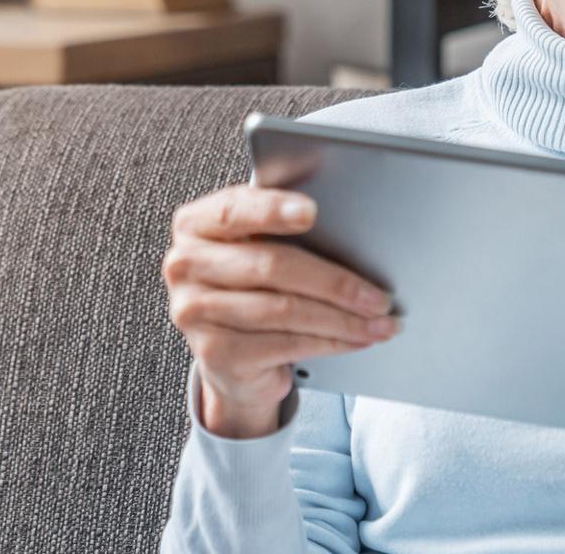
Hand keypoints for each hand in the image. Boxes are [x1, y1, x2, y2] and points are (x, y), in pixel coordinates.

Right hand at [162, 183, 397, 438]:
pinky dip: (331, 342)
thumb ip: (281, 229)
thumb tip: (349, 225)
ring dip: (342, 318)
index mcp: (195, 225)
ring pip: (284, 309)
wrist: (230, 355)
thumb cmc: (253, 287)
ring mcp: (194, 311)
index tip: (312, 212)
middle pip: (271, 266)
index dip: (273, 209)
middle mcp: (185, 265)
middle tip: (378, 294)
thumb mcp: (257, 248)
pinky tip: (357, 339)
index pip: (233, 210)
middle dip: (335, 281)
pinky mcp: (214, 352)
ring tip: (379, 320)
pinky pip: (285, 343)